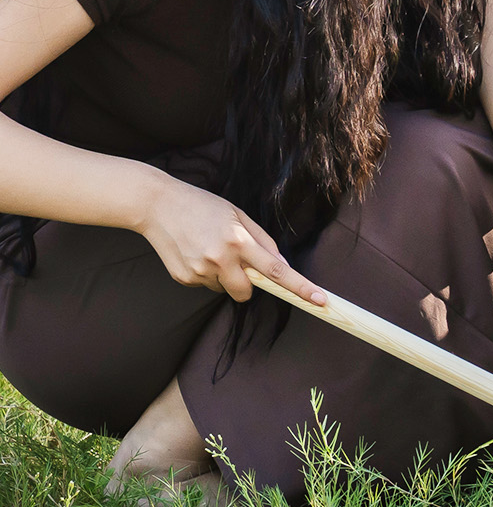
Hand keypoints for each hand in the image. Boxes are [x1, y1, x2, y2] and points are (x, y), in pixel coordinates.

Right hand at [137, 173, 325, 305]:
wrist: (157, 205)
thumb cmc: (204, 207)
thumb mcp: (239, 216)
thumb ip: (263, 242)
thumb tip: (282, 267)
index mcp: (238, 241)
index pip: (276, 271)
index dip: (300, 288)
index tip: (320, 301)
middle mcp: (219, 259)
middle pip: (247, 292)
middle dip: (248, 284)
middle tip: (237, 261)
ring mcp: (199, 271)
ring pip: (226, 288)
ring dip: (224, 276)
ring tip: (209, 248)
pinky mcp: (183, 278)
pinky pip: (206, 285)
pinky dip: (206, 274)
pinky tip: (195, 252)